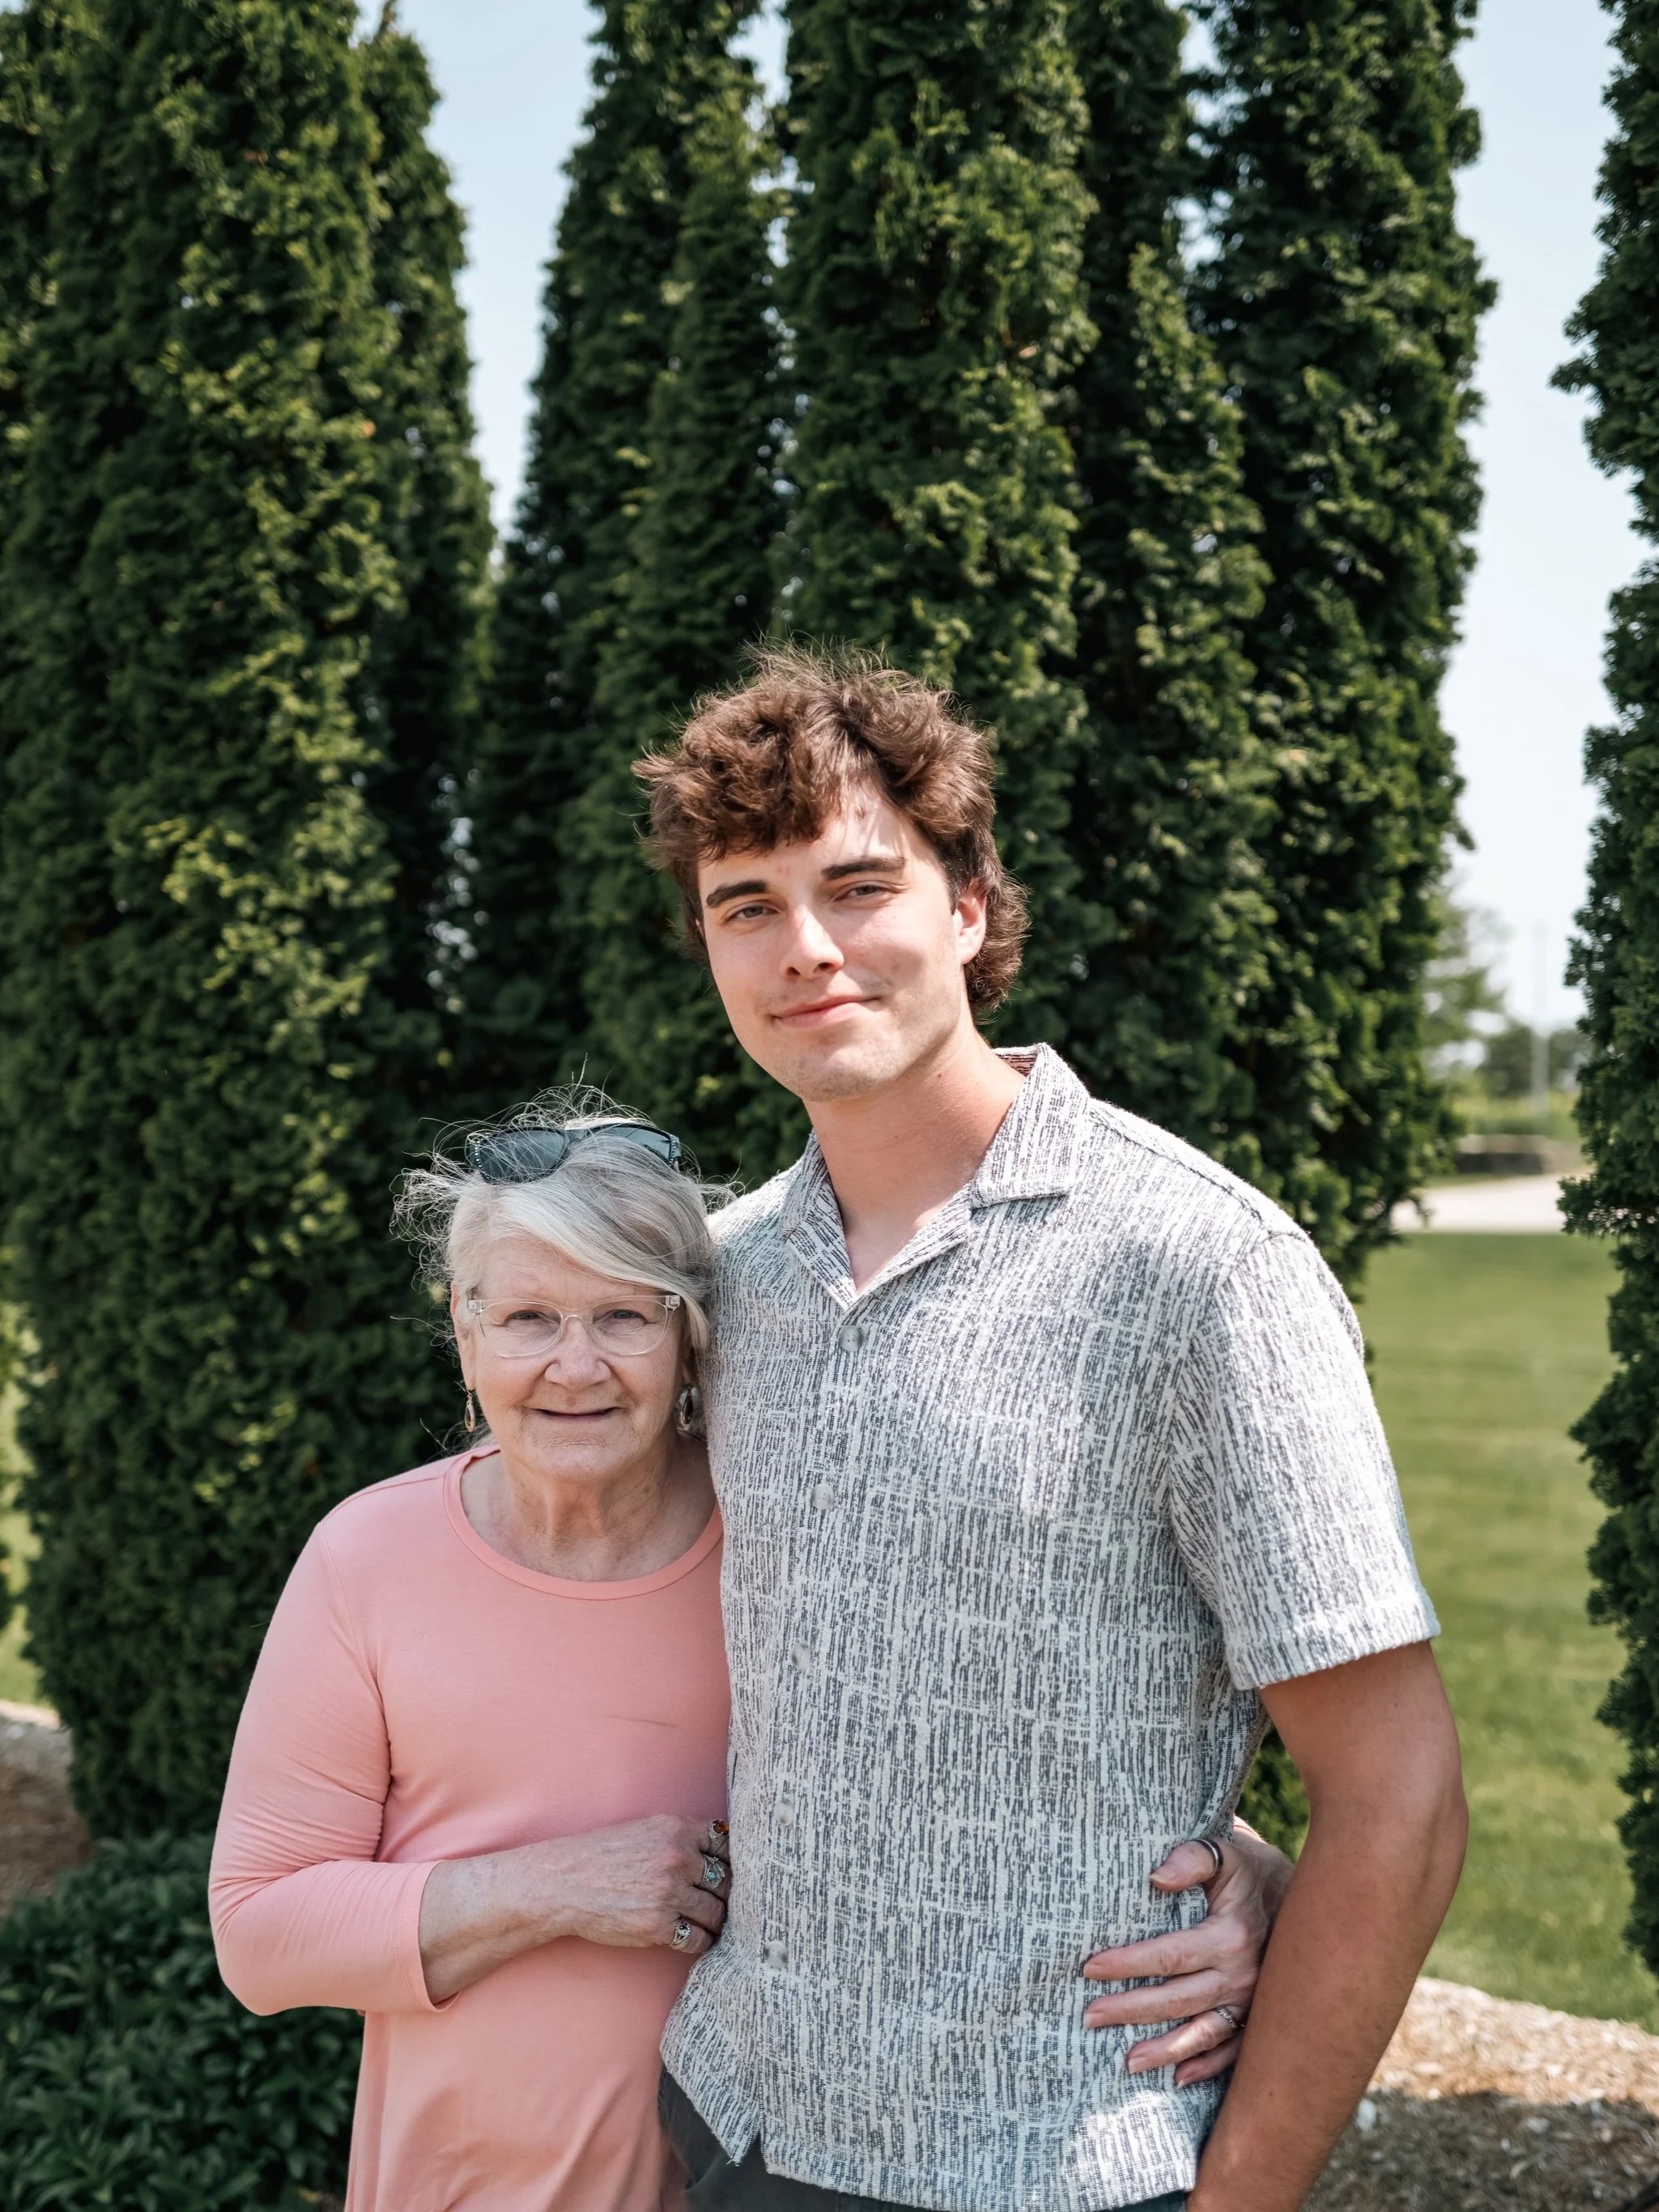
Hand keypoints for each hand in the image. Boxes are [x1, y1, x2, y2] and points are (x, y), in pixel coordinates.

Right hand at [554, 1814, 730, 1957]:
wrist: (566, 1881)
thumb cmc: (606, 1855)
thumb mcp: (647, 1829)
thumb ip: (683, 1838)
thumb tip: (722, 1855)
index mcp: (677, 1830)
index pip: (727, 1844)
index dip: (733, 1861)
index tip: (735, 1873)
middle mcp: (677, 1859)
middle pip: (727, 1881)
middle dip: (728, 1895)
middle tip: (728, 1903)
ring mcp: (668, 1894)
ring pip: (716, 1912)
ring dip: (717, 1921)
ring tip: (713, 1923)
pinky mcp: (657, 1926)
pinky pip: (697, 1938)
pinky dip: (701, 1941)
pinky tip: (697, 1938)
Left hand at [1081, 1820, 1292, 2085]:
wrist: (1302, 1897)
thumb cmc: (1249, 1871)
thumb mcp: (1225, 1853)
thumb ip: (1191, 1858)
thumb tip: (1156, 1877)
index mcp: (1231, 1936)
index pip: (1169, 1955)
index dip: (1128, 1963)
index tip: (1090, 1967)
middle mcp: (1243, 1975)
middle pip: (1178, 1999)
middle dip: (1131, 2009)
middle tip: (1089, 2017)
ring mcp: (1253, 2002)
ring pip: (1203, 2033)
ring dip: (1165, 2049)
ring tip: (1127, 2061)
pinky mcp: (1260, 2017)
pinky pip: (1233, 2050)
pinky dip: (1207, 2066)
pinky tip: (1178, 2078)